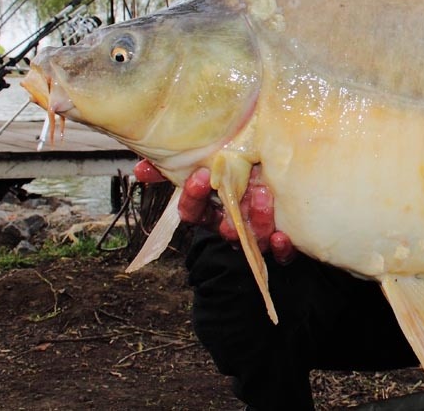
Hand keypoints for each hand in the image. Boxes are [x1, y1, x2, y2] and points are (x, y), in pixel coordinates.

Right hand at [132, 159, 296, 264]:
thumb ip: (173, 169)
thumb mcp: (208, 170)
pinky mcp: (283, 245)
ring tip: (261, 196)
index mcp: (213, 212)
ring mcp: (258, 237)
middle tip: (232, 188)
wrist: (275, 184)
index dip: (194, 198)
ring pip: (253, 239)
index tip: (200, 176)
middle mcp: (234, 227)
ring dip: (256, 221)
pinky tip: (283, 236)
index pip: (194, 212)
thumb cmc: (239, 177)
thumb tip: (140, 169)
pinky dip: (281, 248)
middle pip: (224, 228)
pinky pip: (282, 254)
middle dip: (225, 212)